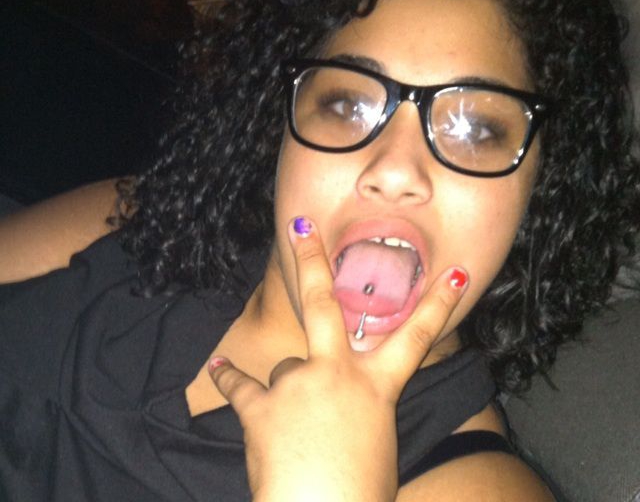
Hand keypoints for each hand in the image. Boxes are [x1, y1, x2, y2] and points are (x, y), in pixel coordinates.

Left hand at [209, 217, 467, 501]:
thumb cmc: (361, 493)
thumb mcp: (377, 445)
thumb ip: (361, 412)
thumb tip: (343, 409)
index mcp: (375, 387)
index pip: (417, 337)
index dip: (440, 303)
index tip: (456, 271)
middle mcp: (336, 372)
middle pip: (324, 303)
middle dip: (313, 259)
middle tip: (300, 226)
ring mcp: (296, 383)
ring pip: (286, 369)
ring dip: (287, 392)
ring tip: (289, 430)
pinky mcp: (260, 406)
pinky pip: (241, 385)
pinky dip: (231, 378)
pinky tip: (220, 367)